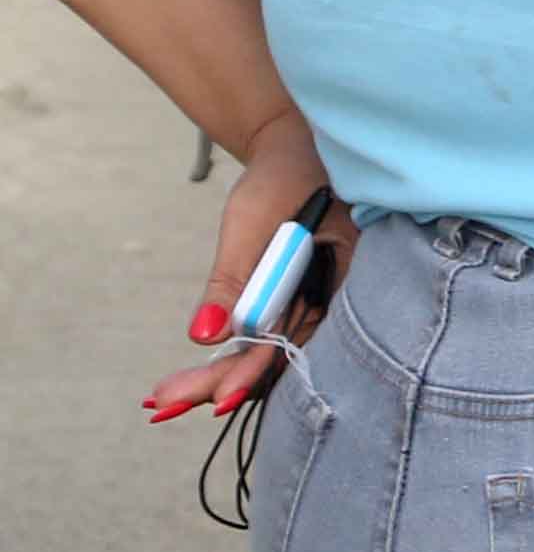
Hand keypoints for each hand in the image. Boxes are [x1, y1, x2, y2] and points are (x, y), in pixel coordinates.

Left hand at [145, 107, 337, 422]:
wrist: (296, 147)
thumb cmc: (284, 173)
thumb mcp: (251, 222)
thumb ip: (231, 280)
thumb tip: (203, 337)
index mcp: (351, 276)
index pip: (301, 340)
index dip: (255, 372)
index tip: (213, 402)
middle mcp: (341, 297)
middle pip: (284, 355)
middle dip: (224, 382)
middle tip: (163, 405)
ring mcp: (321, 300)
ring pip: (273, 350)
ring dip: (222, 374)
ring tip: (164, 397)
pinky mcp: (300, 299)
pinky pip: (270, 334)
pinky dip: (233, 353)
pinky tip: (196, 374)